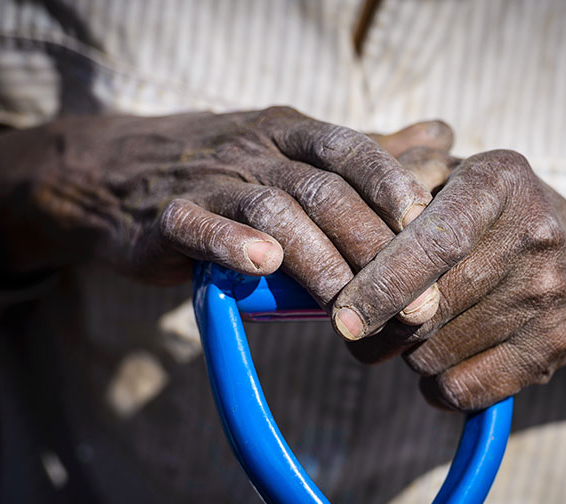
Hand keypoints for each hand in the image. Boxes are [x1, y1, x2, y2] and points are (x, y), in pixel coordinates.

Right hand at [0, 108, 448, 309]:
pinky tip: (264, 266)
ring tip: (350, 309)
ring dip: (318, 261)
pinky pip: (198, 224)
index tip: (431, 235)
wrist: (119, 175)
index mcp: (292, 133)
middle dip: (373, 248)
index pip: (353, 151)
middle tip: (414, 304)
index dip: (394, 189)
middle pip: (323, 190)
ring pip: (272, 210)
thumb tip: (445, 136)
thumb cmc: (228, 174)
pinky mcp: (166, 215)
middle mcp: (256, 149)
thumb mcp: (299, 153)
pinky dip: (231, 243)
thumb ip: (370, 153)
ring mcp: (210, 179)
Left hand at [331, 150, 565, 410]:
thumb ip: (397, 186)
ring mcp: (549, 294)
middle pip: (430, 306)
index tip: (342, 316)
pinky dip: (436, 386)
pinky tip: (437, 363)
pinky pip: (466, 388)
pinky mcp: (553, 347)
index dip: (381, 283)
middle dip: (380, 327)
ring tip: (410, 332)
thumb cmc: (496, 218)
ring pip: (438, 350)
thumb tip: (340, 233)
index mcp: (500, 180)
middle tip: (357, 327)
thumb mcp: (455, 179)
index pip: (433, 241)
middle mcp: (534, 233)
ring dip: (406, 353)